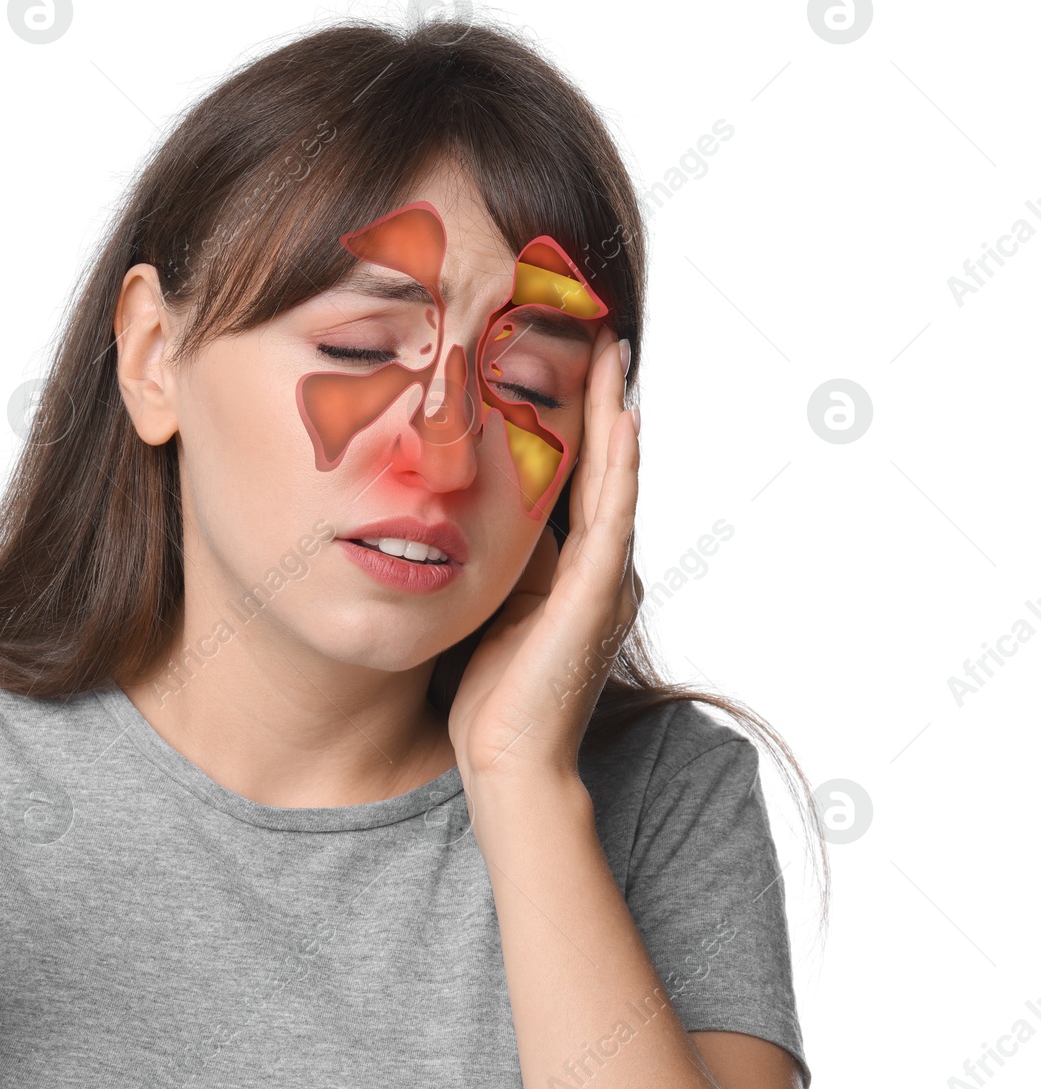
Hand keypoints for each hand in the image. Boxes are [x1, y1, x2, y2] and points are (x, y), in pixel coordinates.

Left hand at [448, 327, 640, 786]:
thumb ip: (495, 554)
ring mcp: (605, 578)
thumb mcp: (489, 602)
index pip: (577, 470)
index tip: (553, 349)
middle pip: (603, 460)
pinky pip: (613, 516)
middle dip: (598, 393)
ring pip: (616, 474)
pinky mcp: (598, 596)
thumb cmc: (490, 692)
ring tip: (611, 347)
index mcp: (573, 565)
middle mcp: (600, 564)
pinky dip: (620, 464)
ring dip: (615, 409)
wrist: (507, 764)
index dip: (570, 412)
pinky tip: (621, 417)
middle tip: (594, 324)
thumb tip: (466, 503)